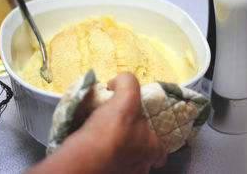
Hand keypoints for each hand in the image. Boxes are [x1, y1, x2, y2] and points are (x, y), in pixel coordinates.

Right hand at [27, 72, 166, 173]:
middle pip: (141, 158)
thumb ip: (128, 82)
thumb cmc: (112, 130)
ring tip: (101, 140)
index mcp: (152, 150)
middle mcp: (140, 167)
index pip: (160, 150)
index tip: (140, 131)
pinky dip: (101, 160)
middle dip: (132, 147)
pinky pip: (107, 168)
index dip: (152, 140)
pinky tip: (90, 149)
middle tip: (118, 133)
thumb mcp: (126, 96)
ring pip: (124, 165)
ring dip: (116, 154)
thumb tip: (119, 81)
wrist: (85, 158)